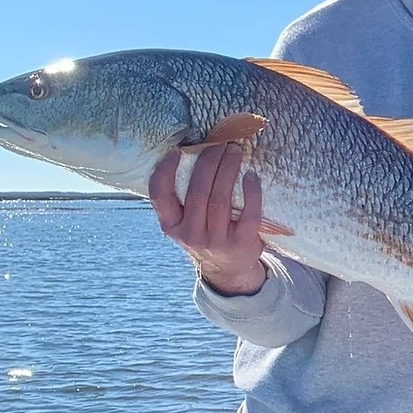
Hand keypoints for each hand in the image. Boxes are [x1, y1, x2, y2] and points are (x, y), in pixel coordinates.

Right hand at [148, 144, 265, 295]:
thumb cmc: (207, 233)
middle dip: (208, 163)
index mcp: (171, 225)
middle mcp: (190, 235)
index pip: (160, 196)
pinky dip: (251, 193)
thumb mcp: (186, 221)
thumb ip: (183, 197)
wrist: (230, 269)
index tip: (177, 149)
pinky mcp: (242, 244)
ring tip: (235, 151)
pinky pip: (248, 215)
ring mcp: (216, 241)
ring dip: (228, 171)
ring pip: (220, 201)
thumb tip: (193, 151)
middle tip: (220, 143)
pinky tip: (252, 176)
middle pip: (197, 193)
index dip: (165, 171)